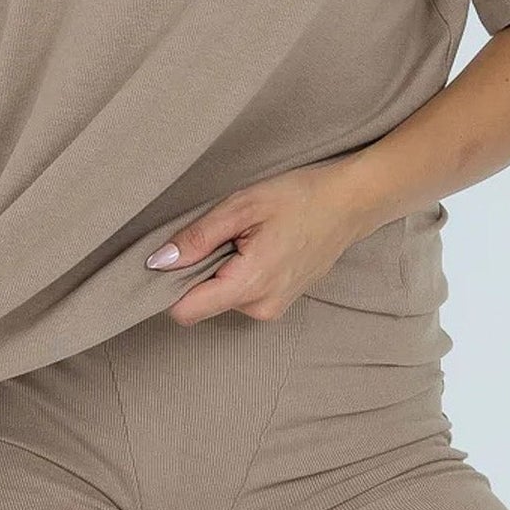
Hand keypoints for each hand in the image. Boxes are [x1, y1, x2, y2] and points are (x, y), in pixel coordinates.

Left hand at [144, 163, 368, 325]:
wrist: (350, 203)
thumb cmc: (300, 198)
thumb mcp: (242, 206)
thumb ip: (197, 237)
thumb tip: (159, 262)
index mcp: (249, 285)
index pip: (186, 311)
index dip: (168, 287)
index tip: (173, 258)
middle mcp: (261, 308)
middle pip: (202, 304)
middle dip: (198, 273)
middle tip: (221, 236)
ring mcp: (274, 308)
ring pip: (221, 299)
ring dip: (220, 272)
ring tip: (245, 238)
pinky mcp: (280, 303)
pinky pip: (242, 296)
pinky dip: (238, 274)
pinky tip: (259, 247)